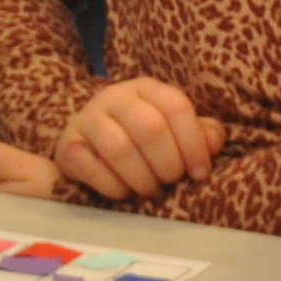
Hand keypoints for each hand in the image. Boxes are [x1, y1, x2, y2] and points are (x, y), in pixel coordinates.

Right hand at [54, 78, 219, 201]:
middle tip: (171, 182)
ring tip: (150, 190)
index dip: (194, 144)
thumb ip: (200, 134)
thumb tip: (213, 142)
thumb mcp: (174, 131)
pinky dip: (113, 187)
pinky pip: (90, 167)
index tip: (200, 173)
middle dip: (168, 164)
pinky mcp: (67, 145)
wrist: (88, 144)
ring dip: (142, 178)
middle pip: (150, 128)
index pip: (176, 106)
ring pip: (120, 148)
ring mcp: (87, 119)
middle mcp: (114, 96)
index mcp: (146, 89)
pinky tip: (123, 192)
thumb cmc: (141, 141)